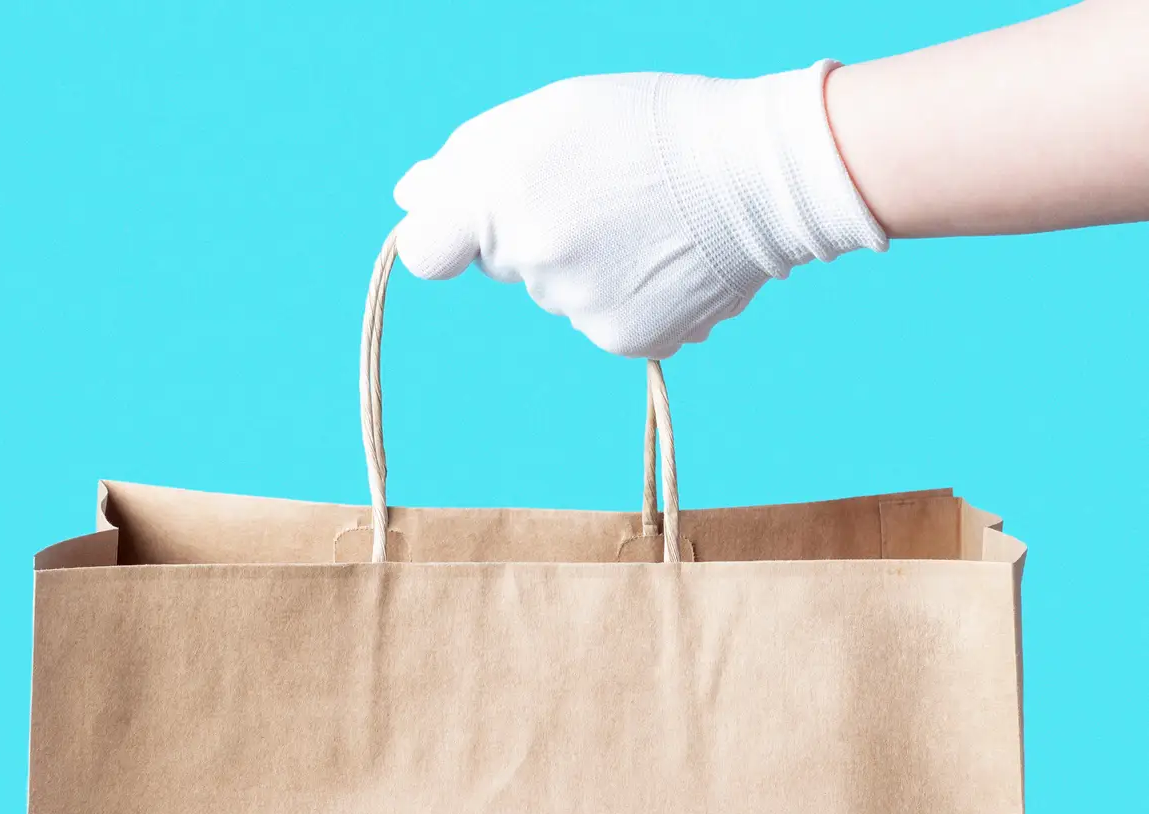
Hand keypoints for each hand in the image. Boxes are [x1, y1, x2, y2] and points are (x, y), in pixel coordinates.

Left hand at [393, 61, 885, 358]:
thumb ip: (467, 160)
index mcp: (499, 195)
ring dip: (587, 265)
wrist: (758, 175)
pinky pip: (603, 321)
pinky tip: (663, 259)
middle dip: (535, 231)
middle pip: (505, 264)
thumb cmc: (650, 127)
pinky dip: (627, 297)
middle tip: (601, 192)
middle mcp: (530, 261)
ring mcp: (577, 308)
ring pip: (559, 294)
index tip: (475, 221)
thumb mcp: (550, 116)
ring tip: (645, 221)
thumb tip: (410, 196)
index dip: (448, 233)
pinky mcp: (623, 340)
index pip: (426, 251)